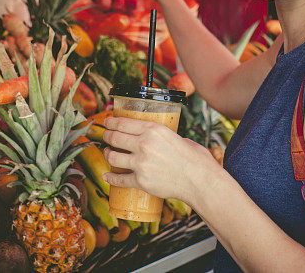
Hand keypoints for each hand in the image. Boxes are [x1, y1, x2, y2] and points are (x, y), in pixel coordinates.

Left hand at [101, 116, 218, 204]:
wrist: (199, 180)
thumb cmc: (194, 158)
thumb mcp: (177, 136)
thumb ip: (162, 136)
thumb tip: (157, 139)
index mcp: (153, 130)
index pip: (123, 123)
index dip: (111, 122)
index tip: (107, 122)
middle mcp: (144, 144)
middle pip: (114, 138)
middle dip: (106, 136)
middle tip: (104, 136)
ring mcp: (140, 164)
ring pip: (113, 156)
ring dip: (107, 154)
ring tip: (107, 153)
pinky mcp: (141, 181)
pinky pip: (120, 179)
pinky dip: (111, 177)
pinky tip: (107, 176)